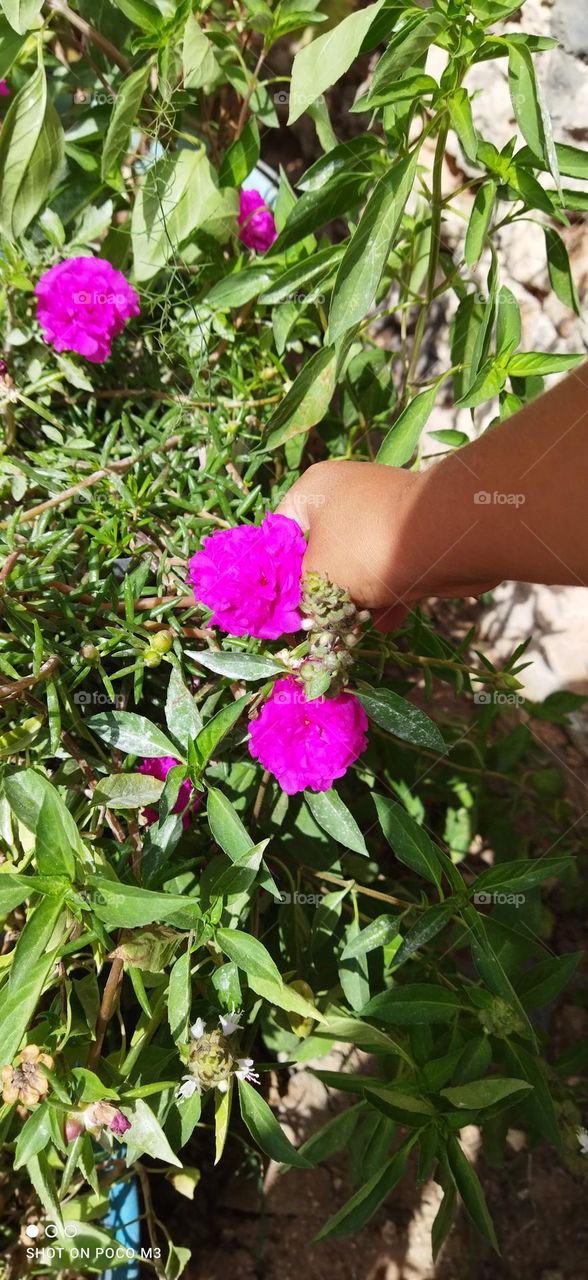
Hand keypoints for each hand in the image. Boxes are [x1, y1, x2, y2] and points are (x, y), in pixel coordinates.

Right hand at [277, 460, 497, 630]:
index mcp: (316, 490)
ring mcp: (384, 516)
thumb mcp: (318, 574)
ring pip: (357, 565)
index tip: (278, 605)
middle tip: (312, 623)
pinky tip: (383, 625)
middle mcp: (348, 495)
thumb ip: (302, 594)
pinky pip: (389, 570)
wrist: (449, 538)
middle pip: (320, 551)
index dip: (277, 571)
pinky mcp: (414, 537)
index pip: (281, 531)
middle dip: (319, 591)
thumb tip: (303, 611)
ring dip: (354, 599)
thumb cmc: (367, 548)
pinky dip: (385, 597)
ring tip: (349, 630)